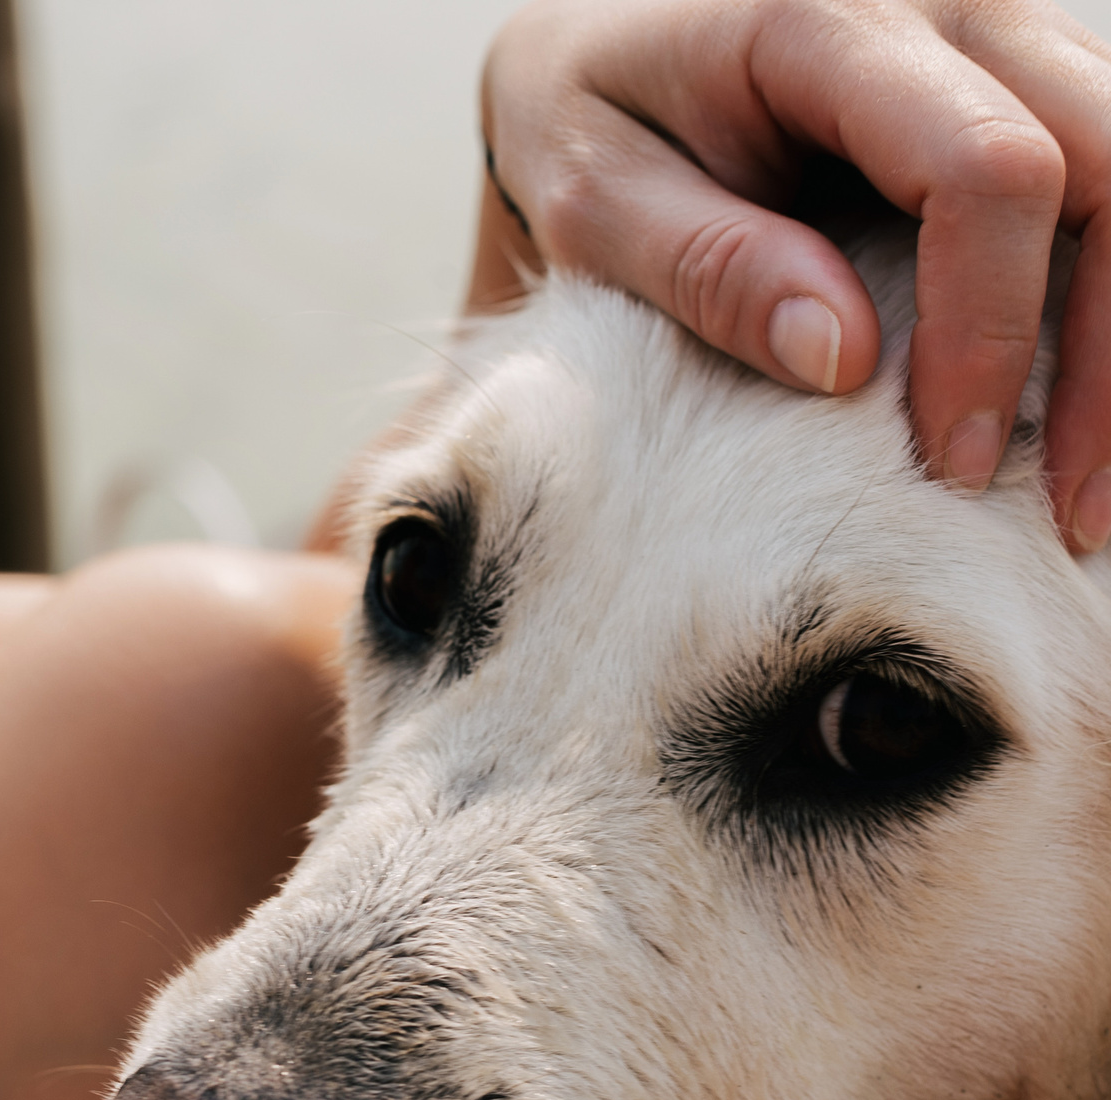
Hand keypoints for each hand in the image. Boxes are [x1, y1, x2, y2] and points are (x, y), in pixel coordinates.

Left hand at [479, 0, 1110, 550]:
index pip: (987, 169)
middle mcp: (950, 6)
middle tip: (1071, 507)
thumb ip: (708, 266)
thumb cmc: (584, 117)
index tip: (953, 461)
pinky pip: (1107, 182)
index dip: (991, 327)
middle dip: (1106, 348)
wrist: (596, 35)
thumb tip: (843, 360)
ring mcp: (1001, 37)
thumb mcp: (593, 197)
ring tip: (1090, 486)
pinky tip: (1080, 409)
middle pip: (1110, 163)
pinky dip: (1107, 296)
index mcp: (830, 22)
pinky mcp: (1021, 84)